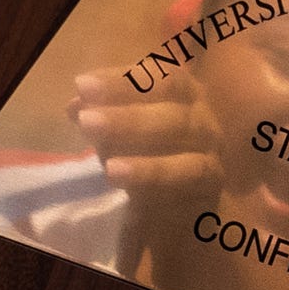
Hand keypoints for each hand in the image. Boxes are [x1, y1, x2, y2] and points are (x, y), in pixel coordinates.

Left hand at [73, 69, 223, 198]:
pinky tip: (121, 178)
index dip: (123, 79)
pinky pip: (189, 176)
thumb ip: (100, 115)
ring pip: (183, 139)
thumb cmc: (146, 158)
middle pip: (173, 107)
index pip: (158, 77)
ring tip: (107, 165)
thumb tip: (76, 105)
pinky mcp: (211, 184)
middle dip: (128, 115)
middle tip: (87, 121)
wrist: (180, 213)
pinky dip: (155, 175)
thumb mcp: (117, 136)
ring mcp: (212, 151)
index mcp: (182, 94)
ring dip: (145, 154)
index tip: (83, 85)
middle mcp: (202, 117)